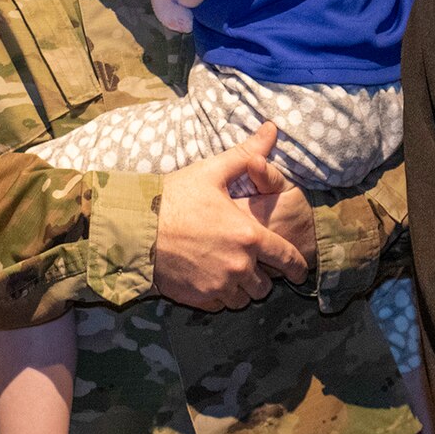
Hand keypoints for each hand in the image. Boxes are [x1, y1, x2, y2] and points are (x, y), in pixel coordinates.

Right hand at [154, 123, 308, 310]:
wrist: (135, 229)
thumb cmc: (174, 198)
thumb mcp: (212, 172)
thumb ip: (247, 154)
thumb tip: (272, 128)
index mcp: (249, 235)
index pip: (287, 259)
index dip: (297, 266)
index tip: (299, 271)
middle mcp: (239, 265)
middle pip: (264, 285)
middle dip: (261, 275)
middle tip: (248, 260)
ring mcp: (219, 285)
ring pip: (244, 298)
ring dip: (241, 287)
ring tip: (228, 269)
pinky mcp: (199, 299)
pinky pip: (220, 304)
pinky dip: (219, 295)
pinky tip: (208, 277)